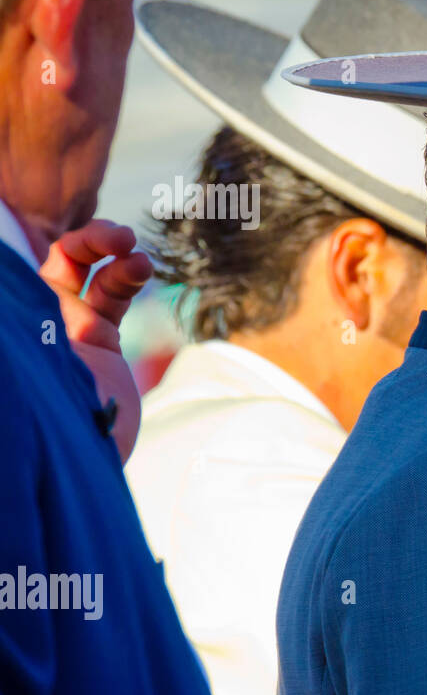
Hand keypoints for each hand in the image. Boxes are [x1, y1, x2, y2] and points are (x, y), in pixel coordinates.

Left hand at [39, 220, 152, 463]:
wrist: (80, 457)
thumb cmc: (39, 411)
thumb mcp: (21, 357)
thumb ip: (21, 317)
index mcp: (16, 316)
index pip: (17, 269)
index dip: (42, 241)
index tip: (77, 238)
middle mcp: (35, 317)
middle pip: (54, 261)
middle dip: (87, 241)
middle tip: (119, 237)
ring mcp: (67, 326)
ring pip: (87, 271)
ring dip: (112, 251)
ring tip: (136, 251)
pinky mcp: (99, 339)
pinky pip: (113, 293)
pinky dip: (128, 274)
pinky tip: (143, 267)